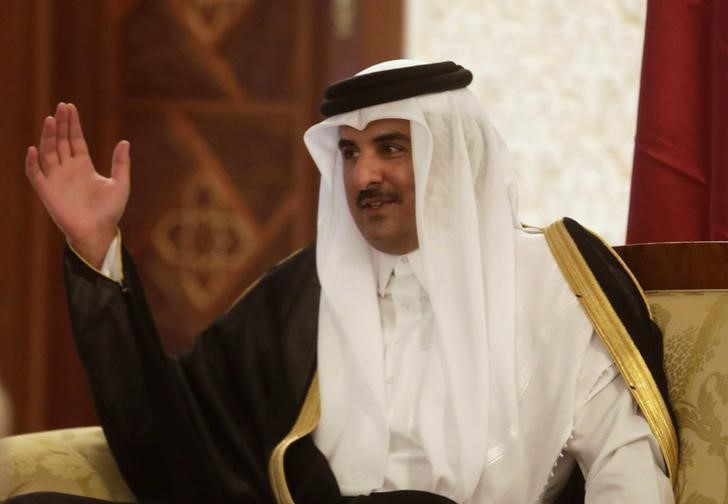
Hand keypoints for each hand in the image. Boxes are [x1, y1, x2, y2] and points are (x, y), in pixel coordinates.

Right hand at [25, 103, 130, 267]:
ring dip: (47, 136)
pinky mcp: (47, 191)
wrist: (99, 231)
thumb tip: (125, 142)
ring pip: (48, 152)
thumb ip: (121, 163)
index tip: (70, 107)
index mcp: (83, 165)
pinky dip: (32, 162)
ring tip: (50, 119)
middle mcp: (68, 169)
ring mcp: (56, 178)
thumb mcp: (120, 183)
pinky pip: (35, 174)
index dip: (72, 124)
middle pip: (60, 141)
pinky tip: (34, 149)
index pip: (75, 139)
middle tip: (61, 107)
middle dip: (60, 124)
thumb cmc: (110, 210)